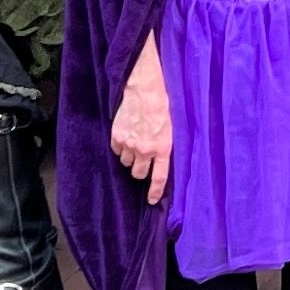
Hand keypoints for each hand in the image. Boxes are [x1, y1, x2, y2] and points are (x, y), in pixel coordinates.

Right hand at [111, 39, 173, 204]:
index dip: (154, 192)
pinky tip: (127, 136)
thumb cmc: (162, 105)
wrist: (143, 89)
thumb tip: (161, 158)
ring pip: (126, 163)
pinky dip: (121, 147)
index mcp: (162, 148)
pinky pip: (117, 151)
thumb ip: (165, 145)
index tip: (151, 201)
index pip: (159, 177)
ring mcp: (129, 144)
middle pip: (138, 174)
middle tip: (143, 161)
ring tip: (135, 143)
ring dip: (131, 157)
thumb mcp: (172, 127)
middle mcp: (144, 149)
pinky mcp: (117, 137)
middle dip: (141, 171)